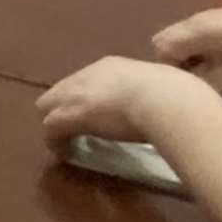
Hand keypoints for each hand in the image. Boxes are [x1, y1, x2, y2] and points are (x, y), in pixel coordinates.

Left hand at [37, 55, 221, 150]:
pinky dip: (56, 142)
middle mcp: (88, 75)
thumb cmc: (174, 95)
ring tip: (69, 143)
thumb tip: (166, 107)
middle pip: (59, 90)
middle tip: (75, 131)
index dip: (85, 98)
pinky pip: (49, 129)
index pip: (85, 80)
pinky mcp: (69, 115)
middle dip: (62, 109)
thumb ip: (154, 95)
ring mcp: (76, 94)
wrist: (166, 100)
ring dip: (57, 125)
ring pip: (47, 107)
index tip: (94, 116)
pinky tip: (67, 154)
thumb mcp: (162, 88)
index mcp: (111, 67)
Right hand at [149, 2, 221, 92]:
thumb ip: (205, 82)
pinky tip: (221, 68)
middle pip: (167, 43)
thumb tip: (182, 92)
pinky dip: (200, 55)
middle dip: (173, 66)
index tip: (184, 90)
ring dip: (188, 61)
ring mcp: (211, 20)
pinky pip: (198, 39)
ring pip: (184, 42)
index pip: (160, 49)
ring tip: (209, 80)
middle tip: (195, 86)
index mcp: (198, 29)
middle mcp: (199, 20)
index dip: (165, 71)